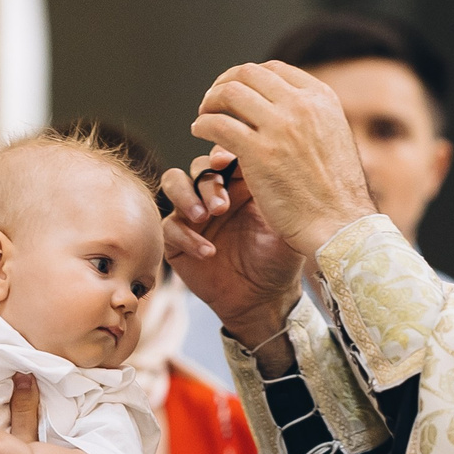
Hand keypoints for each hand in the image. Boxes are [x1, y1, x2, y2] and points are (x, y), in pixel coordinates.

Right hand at [158, 151, 302, 350]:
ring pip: (173, 183)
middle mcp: (215, 193)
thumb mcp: (285, 224)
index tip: (224, 161)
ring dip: (185, 196)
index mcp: (242, 183)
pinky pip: (169, 227)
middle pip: (198, 167)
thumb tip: (265, 159)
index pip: (224, 155)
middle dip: (207, 183)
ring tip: (203, 218)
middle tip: (221, 207)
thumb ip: (275, 193)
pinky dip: (185, 237)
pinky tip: (207, 252)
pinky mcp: (177, 240)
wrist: (264, 300)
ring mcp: (194, 215)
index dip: (220, 153)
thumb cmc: (279, 260)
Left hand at [188, 61, 376, 257]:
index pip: (273, 69)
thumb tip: (282, 107)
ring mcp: (280, 127)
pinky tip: (200, 133)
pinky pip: (217, 125)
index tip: (235, 92)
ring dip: (210, 101)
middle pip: (247, 74)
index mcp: (322, 99)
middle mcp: (302, 105)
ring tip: (204, 116)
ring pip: (229, 93)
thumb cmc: (336, 193)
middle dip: (224, 84)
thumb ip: (310, 118)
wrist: (341, 225)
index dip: (247, 77)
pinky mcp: (259, 153)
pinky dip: (203, 124)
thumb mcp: (334, 138)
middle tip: (212, 101)